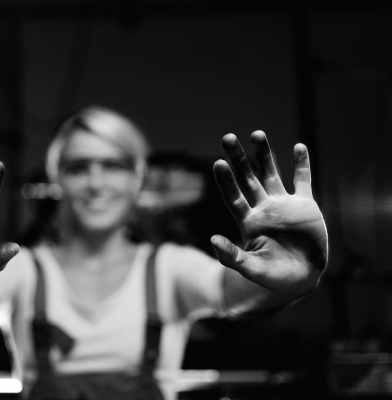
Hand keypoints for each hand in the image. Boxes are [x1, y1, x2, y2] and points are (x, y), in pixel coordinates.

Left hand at [212, 131, 327, 297]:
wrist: (302, 279)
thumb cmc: (273, 278)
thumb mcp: (251, 269)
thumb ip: (232, 256)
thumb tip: (212, 240)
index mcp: (248, 222)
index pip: (233, 196)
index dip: (226, 181)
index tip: (218, 163)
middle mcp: (262, 209)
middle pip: (247, 178)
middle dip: (238, 159)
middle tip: (227, 138)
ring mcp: (283, 205)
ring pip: (271, 174)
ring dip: (264, 155)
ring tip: (257, 133)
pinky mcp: (304, 206)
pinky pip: (303, 181)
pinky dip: (302, 164)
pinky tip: (298, 147)